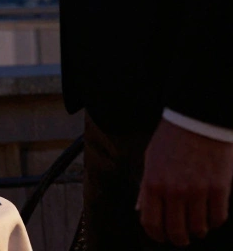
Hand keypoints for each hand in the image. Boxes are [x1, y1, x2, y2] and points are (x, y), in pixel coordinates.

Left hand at [137, 119, 232, 245]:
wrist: (196, 121)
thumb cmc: (171, 140)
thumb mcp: (150, 161)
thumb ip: (146, 188)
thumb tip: (140, 210)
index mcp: (152, 184)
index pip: (151, 223)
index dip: (156, 236)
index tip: (161, 237)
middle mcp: (173, 191)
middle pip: (176, 231)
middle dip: (178, 239)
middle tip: (181, 238)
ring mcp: (197, 191)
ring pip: (198, 228)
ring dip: (197, 231)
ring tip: (197, 225)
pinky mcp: (219, 189)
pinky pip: (218, 218)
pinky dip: (214, 221)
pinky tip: (210, 215)